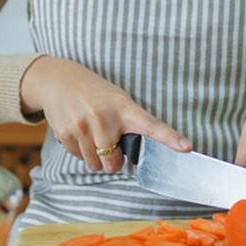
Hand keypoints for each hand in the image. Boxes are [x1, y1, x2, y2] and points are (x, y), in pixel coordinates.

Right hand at [20, 55, 190, 172]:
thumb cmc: (94, 93)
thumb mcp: (117, 100)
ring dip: (95, 156)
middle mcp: (104, 118)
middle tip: (108, 140)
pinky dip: (80, 151)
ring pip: (95, 164)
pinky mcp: (65, 134)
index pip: (151, 125)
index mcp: (124, 108)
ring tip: (91, 133)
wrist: (58, 80)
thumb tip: (134, 155)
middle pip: (114, 162)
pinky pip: (79, 158)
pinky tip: (78, 131)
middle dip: (113, 158)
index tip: (187, 147)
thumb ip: (129, 123)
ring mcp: (83, 127)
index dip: (170, 138)